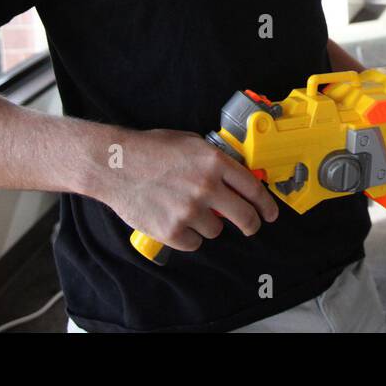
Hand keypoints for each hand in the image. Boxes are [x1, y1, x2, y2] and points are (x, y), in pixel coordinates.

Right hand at [104, 128, 278, 252]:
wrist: (115, 165)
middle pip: (245, 217)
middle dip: (251, 224)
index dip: (266, 204)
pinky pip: (193, 243)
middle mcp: (207, 187)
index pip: (254, 188)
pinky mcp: (172, 230)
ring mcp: (190, 210)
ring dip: (207, 225)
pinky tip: (175, 220)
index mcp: (214, 162)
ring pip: (215, 231)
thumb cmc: (150, 149)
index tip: (270, 213)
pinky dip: (187, 236)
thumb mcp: (190, 142)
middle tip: (250, 226)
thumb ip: (215, 160)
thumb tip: (236, 175)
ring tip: (188, 210)